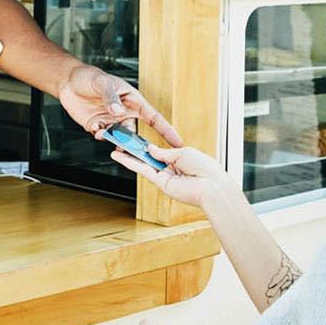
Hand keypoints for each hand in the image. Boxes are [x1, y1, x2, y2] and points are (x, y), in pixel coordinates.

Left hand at [57, 64, 181, 145]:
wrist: (68, 82)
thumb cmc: (90, 76)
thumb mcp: (102, 83)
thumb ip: (111, 98)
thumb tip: (117, 112)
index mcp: (133, 101)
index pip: (154, 117)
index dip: (167, 130)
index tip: (177, 143)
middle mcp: (124, 113)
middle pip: (137, 133)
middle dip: (139, 144)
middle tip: (139, 153)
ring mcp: (111, 121)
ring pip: (121, 138)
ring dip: (118, 142)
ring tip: (112, 139)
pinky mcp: (98, 126)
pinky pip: (104, 137)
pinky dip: (102, 137)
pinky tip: (96, 128)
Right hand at [108, 143, 226, 209]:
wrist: (211, 185)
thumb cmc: (204, 167)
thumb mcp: (183, 152)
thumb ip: (164, 152)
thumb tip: (150, 148)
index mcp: (180, 159)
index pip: (160, 151)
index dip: (147, 146)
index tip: (136, 139)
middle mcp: (171, 169)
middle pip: (149, 158)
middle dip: (134, 151)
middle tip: (120, 142)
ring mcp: (165, 176)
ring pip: (143, 164)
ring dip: (128, 157)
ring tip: (115, 148)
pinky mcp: (161, 183)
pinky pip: (143, 170)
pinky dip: (131, 164)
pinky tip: (121, 158)